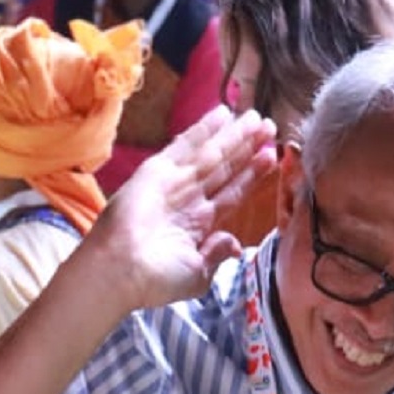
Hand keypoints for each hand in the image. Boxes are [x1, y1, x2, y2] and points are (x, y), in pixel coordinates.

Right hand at [92, 106, 276, 313]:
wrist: (124, 270)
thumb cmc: (158, 279)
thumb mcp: (197, 274)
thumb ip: (216, 255)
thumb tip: (234, 245)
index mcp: (199, 223)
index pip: (232, 192)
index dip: (251, 175)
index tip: (270, 157)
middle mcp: (189, 199)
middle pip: (226, 168)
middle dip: (247, 148)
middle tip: (269, 127)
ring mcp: (175, 182)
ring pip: (212, 153)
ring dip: (234, 136)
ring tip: (256, 118)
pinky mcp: (158, 170)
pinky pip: (186, 145)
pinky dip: (203, 129)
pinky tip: (223, 114)